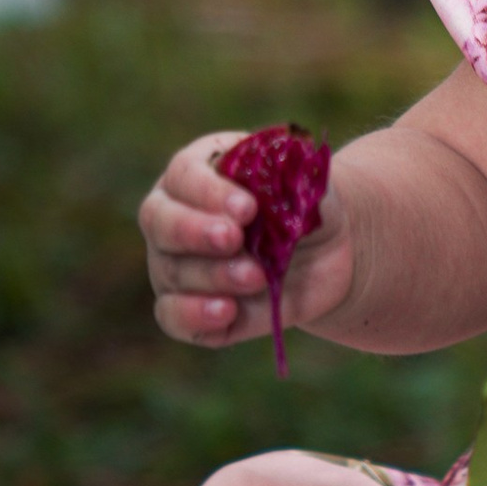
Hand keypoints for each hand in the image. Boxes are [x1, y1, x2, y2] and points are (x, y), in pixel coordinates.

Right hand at [138, 133, 353, 347]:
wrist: (327, 251)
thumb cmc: (306, 205)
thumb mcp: (305, 186)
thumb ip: (284, 182)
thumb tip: (264, 194)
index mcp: (198, 170)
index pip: (184, 174)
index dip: (209, 191)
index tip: (248, 208)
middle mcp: (173, 215)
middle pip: (159, 221)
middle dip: (195, 230)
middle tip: (234, 238)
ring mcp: (174, 264)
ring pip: (171, 271)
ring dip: (213, 275)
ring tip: (257, 277)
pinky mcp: (187, 308)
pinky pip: (171, 315)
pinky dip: (193, 314)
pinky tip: (226, 311)